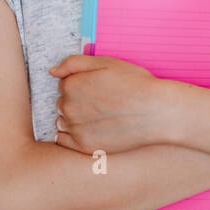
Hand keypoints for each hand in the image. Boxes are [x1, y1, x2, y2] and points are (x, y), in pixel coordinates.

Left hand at [48, 54, 179, 154]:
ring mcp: (75, 129)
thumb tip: (52, 72)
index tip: (100, 88)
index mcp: (71, 85)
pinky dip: (73, 136)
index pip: (64, 84)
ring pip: (63, 121)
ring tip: (100, 116)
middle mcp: (68, 108)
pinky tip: (92, 130)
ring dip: (74, 119)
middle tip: (103, 102)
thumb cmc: (136, 84)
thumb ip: (74, 63)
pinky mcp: (84, 147)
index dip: (82, 84)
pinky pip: (64, 141)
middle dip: (77, 102)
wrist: (158, 112)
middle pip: (63, 103)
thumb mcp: (107, 63)